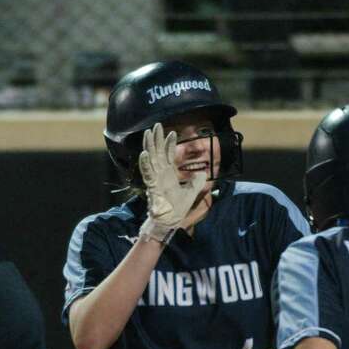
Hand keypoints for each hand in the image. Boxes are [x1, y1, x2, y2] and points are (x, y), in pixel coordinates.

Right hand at [138, 122, 207, 243]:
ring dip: (149, 146)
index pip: (168, 155)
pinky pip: (147, 173)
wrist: (169, 223)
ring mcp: (155, 179)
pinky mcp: (152, 187)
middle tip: (156, 125)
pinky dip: (145, 164)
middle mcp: (160, 175)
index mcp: (168, 175)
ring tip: (148, 133)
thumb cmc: (177, 209)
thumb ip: (197, 183)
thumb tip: (204, 173)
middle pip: (157, 152)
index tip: (172, 132)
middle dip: (156, 139)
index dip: (169, 144)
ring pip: (150, 159)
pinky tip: (144, 153)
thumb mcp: (191, 193)